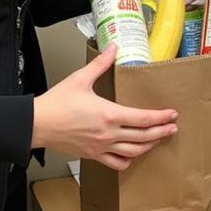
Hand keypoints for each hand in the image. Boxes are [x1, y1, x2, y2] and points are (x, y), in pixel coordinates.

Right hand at [32, 45, 178, 169]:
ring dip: (149, 146)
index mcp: (109, 114)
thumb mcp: (80, 78)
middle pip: (143, 136)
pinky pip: (116, 163)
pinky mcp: (93, 155)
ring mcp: (101, 147)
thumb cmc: (57, 103)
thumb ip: (101, 64)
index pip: (143, 118)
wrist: (37, 124)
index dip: (161, 117)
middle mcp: (108, 133)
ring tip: (158, 140)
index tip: (172, 114)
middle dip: (161, 132)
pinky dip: (128, 160)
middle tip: (173, 128)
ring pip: (133, 152)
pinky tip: (132, 155)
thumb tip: (113, 48)